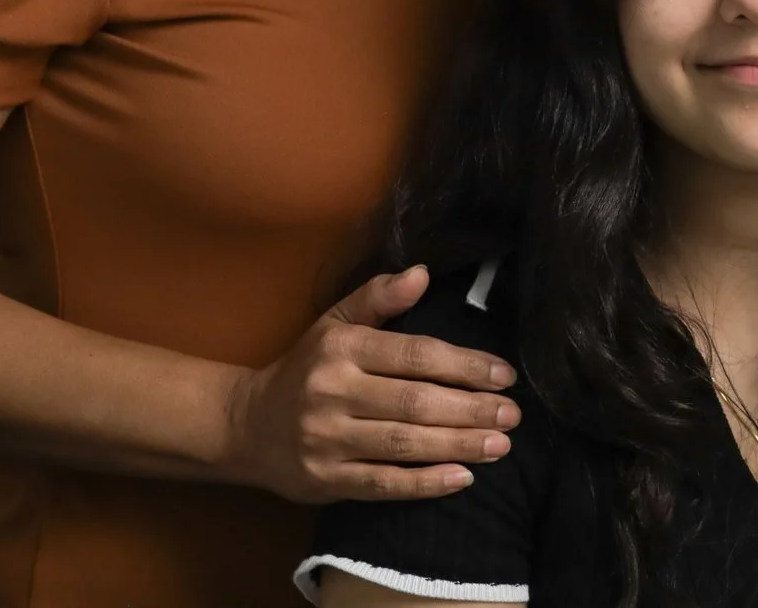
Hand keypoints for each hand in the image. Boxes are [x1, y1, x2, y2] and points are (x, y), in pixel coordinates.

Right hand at [223, 265, 520, 502]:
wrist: (245, 427)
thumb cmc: (305, 370)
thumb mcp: (334, 324)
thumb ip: (378, 298)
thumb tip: (422, 273)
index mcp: (342, 349)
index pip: (415, 355)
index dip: (464, 365)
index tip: (505, 375)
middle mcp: (333, 392)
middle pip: (416, 402)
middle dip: (471, 409)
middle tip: (513, 414)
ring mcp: (327, 440)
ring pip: (404, 445)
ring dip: (459, 446)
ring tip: (500, 444)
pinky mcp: (325, 480)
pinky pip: (383, 484)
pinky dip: (425, 484)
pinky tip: (462, 478)